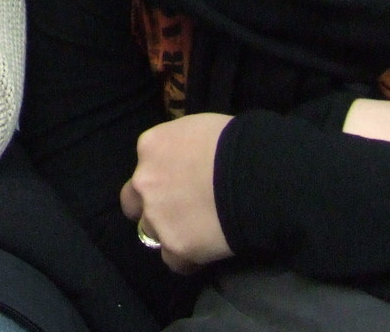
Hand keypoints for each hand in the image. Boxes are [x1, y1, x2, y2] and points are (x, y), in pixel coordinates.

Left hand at [120, 113, 233, 273]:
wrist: (256, 176)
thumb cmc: (235, 142)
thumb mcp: (199, 129)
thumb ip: (182, 147)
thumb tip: (190, 158)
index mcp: (150, 147)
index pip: (145, 167)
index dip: (163, 179)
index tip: (183, 185)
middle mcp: (144, 181)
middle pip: (133, 202)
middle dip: (149, 208)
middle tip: (178, 212)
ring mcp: (157, 215)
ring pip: (151, 232)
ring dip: (169, 232)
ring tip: (197, 234)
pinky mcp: (176, 245)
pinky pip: (174, 261)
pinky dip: (188, 259)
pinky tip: (205, 252)